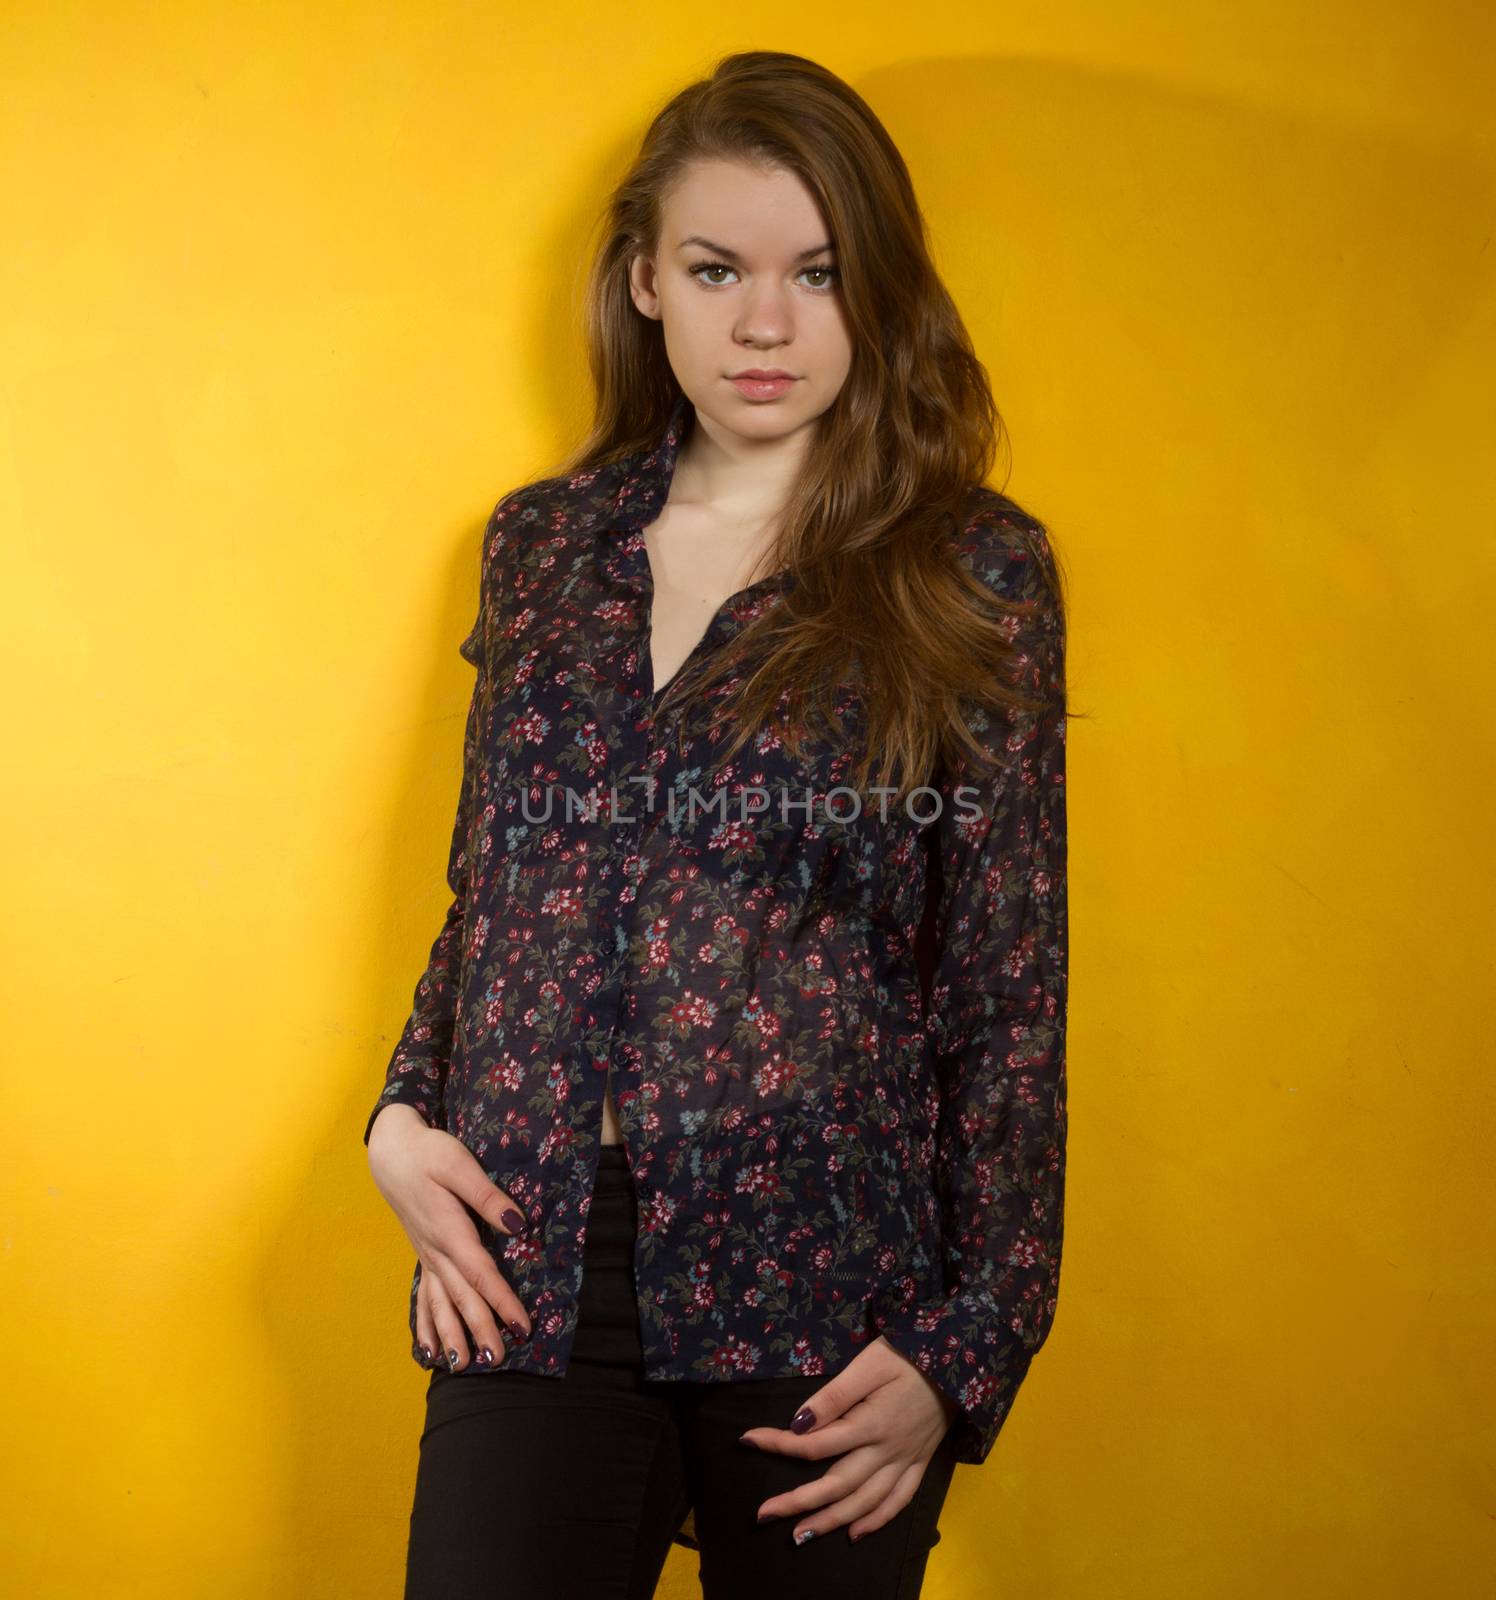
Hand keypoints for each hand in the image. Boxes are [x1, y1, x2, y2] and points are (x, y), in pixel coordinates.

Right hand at [366, 1103, 532, 1368]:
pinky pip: (424, 1296)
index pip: (481, 1274)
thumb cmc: (428, 1154)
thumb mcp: (459, 1165)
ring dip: (452, 1335)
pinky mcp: (423, 1254)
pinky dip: (426, 1324)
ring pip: (440, 1302)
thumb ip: (487, 1197)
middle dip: (480, 1329)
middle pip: (462, 1296)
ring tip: (463, 1366)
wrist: (392, 1152)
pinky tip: (429, 1349)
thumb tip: (517, 1224)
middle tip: (497, 1360)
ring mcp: (427, 1255)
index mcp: (449, 1231)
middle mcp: (436, 1251)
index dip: (502, 1301)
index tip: (521, 1326)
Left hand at [738, 1335, 959, 1543]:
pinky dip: (877, 1520)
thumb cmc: (910, 1353)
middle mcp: (886, 1451)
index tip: (746, 1441)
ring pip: (864, 1502)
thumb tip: (798, 1423)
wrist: (963, 1359)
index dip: (777, 1444)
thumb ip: (834, 1395)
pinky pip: (898, 1501)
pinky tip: (856, 1533)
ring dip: (831, 1522)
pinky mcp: (921, 1462)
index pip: (814, 1444)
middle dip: (797, 1502)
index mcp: (869, 1424)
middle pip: (835, 1485)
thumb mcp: (870, 1363)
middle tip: (762, 1515)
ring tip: (800, 1536)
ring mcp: (905, 1460)